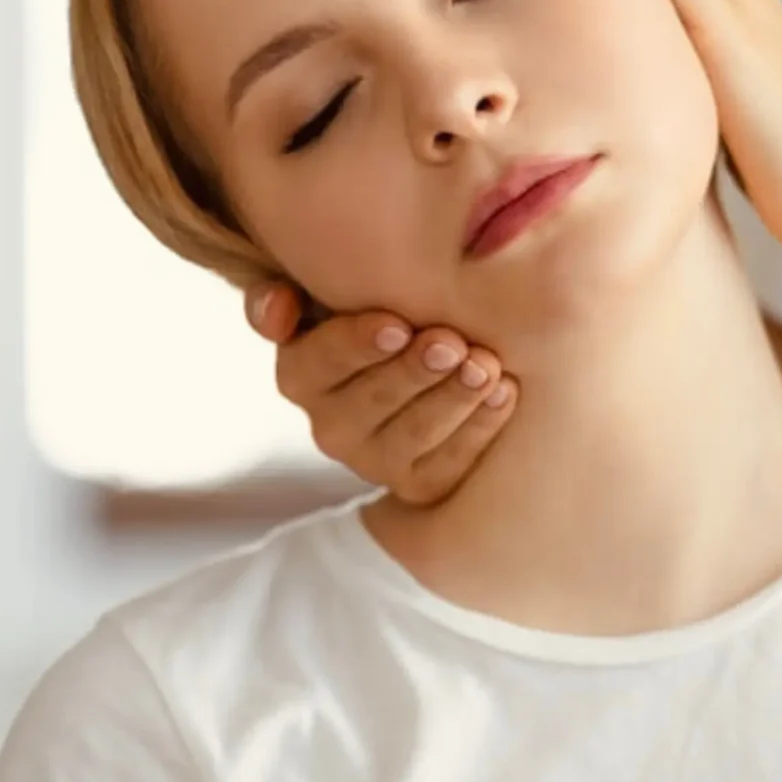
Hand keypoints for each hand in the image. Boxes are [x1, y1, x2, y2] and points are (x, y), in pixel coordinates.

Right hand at [244, 281, 516, 504]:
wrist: (423, 377)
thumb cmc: (376, 320)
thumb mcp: (326, 300)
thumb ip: (285, 298)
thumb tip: (277, 307)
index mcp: (301, 374)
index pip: (318, 361)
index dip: (356, 345)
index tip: (398, 325)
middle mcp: (330, 425)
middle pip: (372, 399)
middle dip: (414, 370)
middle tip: (452, 343)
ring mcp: (375, 459)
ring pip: (414, 434)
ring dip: (453, 398)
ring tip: (485, 367)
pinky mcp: (419, 483)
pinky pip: (449, 462)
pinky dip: (480, 426)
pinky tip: (504, 393)